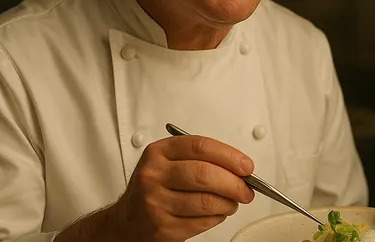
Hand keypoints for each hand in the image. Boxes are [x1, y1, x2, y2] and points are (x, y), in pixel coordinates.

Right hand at [111, 135, 255, 241]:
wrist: (127, 220)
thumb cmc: (155, 187)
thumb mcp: (168, 162)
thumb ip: (200, 159)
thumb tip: (240, 168)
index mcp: (158, 153)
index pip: (200, 147)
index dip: (229, 156)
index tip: (246, 166)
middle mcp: (153, 175)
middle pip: (205, 174)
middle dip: (234, 183)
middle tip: (246, 190)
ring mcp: (155, 202)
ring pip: (206, 202)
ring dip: (228, 204)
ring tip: (231, 202)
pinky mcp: (162, 228)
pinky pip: (202, 222)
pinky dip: (217, 218)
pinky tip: (216, 213)